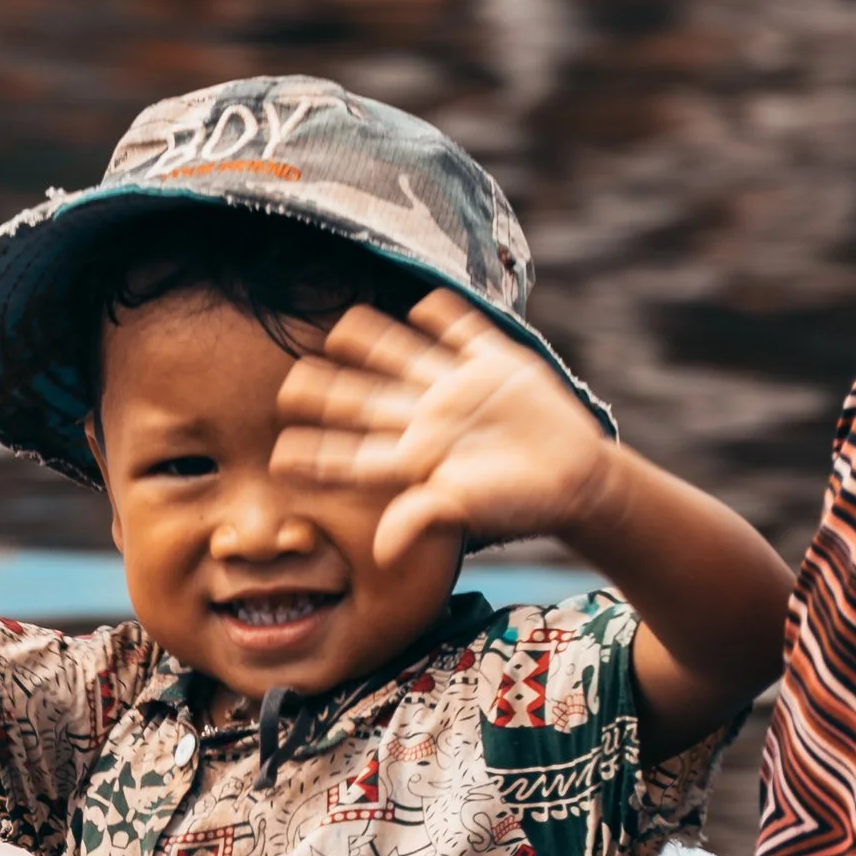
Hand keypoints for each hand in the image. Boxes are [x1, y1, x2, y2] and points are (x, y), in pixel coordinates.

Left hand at [272, 290, 614, 567]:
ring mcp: (456, 389)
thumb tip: (381, 552)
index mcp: (414, 459)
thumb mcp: (469, 510)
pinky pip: (462, 331)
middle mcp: (426, 420)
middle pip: (362, 401)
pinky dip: (443, 316)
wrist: (578, 481)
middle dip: (325, 393)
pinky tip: (421, 303)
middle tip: (286, 384)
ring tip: (340, 328)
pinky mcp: (492, 364)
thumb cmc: (519, 504)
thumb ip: (423, 518)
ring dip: (371, 341)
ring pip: (401, 357)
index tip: (277, 456)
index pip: (353, 455)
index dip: (316, 454)